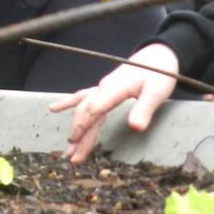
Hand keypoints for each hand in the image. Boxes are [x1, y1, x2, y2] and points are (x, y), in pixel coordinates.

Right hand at [49, 42, 179, 163]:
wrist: (157, 56)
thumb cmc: (159, 74)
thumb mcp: (156, 92)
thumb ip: (144, 110)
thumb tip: (135, 128)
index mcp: (113, 89)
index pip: (93, 109)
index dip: (83, 125)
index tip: (75, 141)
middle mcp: (102, 89)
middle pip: (85, 113)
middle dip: (78, 134)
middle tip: (72, 157)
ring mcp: (101, 89)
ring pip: (83, 109)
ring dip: (75, 128)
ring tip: (68, 147)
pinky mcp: (103, 90)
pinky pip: (82, 97)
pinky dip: (68, 103)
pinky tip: (54, 109)